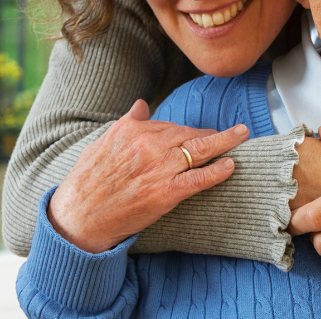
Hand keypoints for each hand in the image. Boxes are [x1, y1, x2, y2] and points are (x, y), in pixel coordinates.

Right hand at [47, 100, 249, 252]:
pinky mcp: (165, 193)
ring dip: (225, 142)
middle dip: (212, 133)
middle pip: (188, 134)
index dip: (188, 131)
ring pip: (199, 151)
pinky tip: (231, 165)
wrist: (79, 216)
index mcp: (132, 130)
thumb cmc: (88, 181)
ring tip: (241, 135)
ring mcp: (159, 169)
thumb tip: (141, 104)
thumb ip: (127, 122)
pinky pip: (198, 179)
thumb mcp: (102, 143)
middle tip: (233, 132)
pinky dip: (217, 171)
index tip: (200, 132)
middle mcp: (148, 145)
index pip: (169, 125)